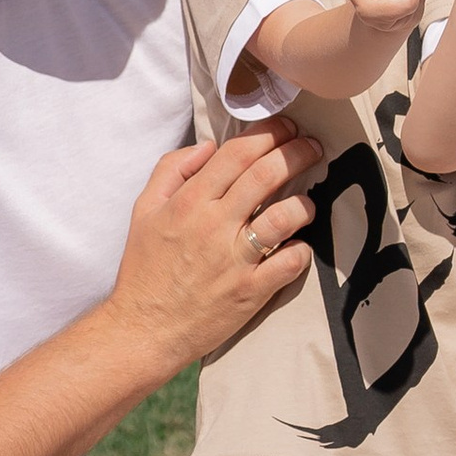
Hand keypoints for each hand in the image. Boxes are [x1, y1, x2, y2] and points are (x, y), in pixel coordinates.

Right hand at [107, 121, 319, 371]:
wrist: (143, 328)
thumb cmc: (145, 269)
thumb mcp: (144, 210)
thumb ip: (172, 170)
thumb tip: (208, 146)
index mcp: (190, 201)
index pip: (238, 153)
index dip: (269, 133)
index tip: (287, 127)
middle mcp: (215, 225)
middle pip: (267, 175)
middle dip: (297, 153)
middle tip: (312, 147)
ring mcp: (235, 259)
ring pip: (284, 216)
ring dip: (303, 203)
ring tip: (306, 202)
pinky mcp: (251, 291)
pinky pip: (289, 263)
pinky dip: (301, 250)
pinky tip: (298, 246)